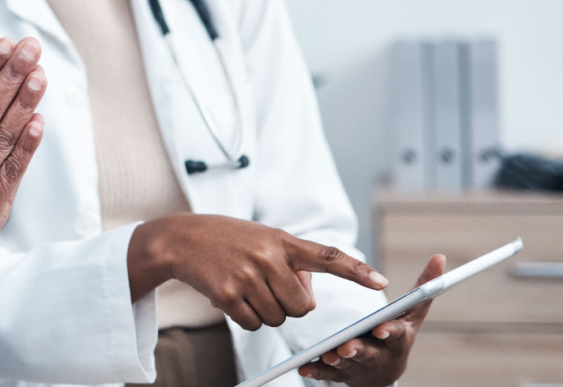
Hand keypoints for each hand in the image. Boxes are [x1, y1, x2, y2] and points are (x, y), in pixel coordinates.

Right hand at [128, 215, 388, 331]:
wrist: (180, 238)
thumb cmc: (227, 239)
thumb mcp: (263, 239)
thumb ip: (291, 263)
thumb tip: (307, 299)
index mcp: (282, 240)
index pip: (327, 256)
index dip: (356, 271)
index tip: (382, 282)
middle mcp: (268, 257)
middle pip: (301, 307)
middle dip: (289, 306)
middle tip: (267, 288)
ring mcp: (247, 276)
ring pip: (278, 319)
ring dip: (266, 312)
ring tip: (246, 287)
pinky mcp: (228, 294)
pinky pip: (254, 324)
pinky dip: (247, 318)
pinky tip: (232, 297)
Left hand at [297, 254, 445, 385]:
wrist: (386, 370)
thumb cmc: (399, 331)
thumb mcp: (413, 312)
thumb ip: (424, 286)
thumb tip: (440, 257)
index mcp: (399, 338)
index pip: (396, 335)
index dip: (389, 332)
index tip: (380, 328)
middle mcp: (380, 355)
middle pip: (370, 353)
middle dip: (359, 349)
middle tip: (347, 346)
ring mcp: (360, 366)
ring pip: (348, 364)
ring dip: (338, 360)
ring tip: (328, 354)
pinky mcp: (342, 374)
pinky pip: (328, 374)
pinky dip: (316, 371)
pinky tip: (305, 367)